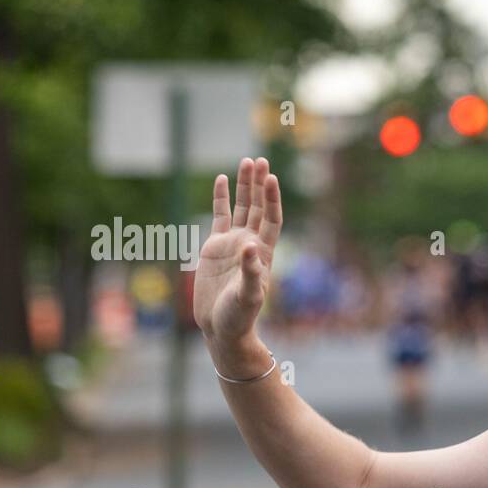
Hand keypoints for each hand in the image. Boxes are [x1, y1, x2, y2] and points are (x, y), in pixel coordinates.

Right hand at [193, 157, 282, 348]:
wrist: (221, 327)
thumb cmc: (240, 315)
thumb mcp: (248, 295)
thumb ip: (251, 271)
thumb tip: (249, 245)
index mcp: (263, 252)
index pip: (271, 219)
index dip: (272, 199)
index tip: (271, 178)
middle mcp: (250, 243)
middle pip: (258, 207)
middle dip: (259, 184)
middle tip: (260, 160)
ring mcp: (233, 243)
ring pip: (240, 207)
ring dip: (244, 186)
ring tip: (247, 162)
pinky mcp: (215, 246)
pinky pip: (220, 216)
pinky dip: (221, 198)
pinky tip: (222, 179)